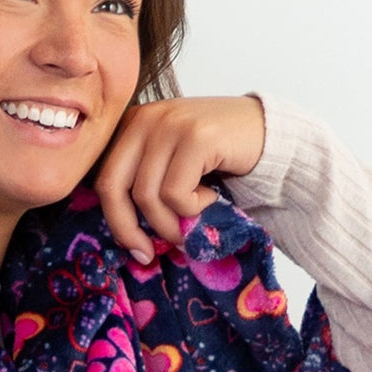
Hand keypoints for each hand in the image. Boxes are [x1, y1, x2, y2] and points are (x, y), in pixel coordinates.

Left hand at [93, 95, 266, 263]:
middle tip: (151, 252)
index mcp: (132, 125)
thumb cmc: (219, 157)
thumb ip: (147, 184)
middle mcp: (145, 119)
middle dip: (130, 229)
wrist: (267, 133)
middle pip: (114, 187)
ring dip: (172, 222)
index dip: (116, 221)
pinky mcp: (196, 137)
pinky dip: (195, 207)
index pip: (104, 180)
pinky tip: (211, 195)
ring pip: (148, 196)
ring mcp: (169, 125)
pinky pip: (177, 193)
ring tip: (195, 216)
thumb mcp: (173, 165)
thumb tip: (127, 235)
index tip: (136, 249)